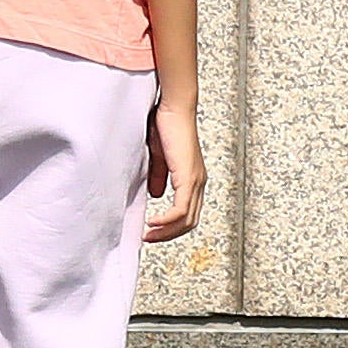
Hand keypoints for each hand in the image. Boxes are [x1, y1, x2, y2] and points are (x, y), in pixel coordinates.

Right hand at [140, 94, 203, 244]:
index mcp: (193, 178)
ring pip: (187, 220)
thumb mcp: (159, 157)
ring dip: (167, 232)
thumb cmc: (166, 126)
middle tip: (149, 238)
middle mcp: (198, 182)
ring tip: (149, 235)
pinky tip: (153, 223)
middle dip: (168, 235)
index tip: (152, 231)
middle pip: (189, 222)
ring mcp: (196, 181)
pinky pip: (181, 209)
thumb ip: (160, 176)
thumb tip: (157, 195)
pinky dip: (167, 221)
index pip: (187, 213)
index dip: (170, 226)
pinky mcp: (189, 178)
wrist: (174, 108)